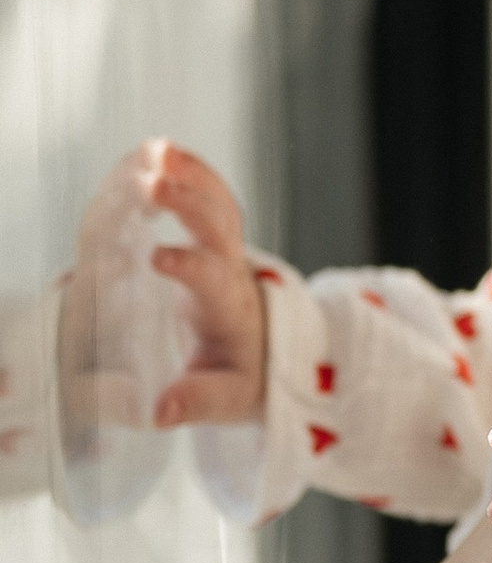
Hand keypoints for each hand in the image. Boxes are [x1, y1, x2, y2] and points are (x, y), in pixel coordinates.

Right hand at [127, 140, 266, 425]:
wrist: (269, 350)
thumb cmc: (242, 376)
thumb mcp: (226, 399)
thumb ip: (195, 401)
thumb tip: (159, 412)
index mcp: (228, 307)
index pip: (213, 279)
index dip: (189, 265)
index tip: (157, 258)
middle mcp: (232, 269)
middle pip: (219, 226)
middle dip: (189, 202)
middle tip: (152, 184)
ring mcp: (227, 248)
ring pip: (218, 200)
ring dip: (189, 173)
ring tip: (152, 151)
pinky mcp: (218, 236)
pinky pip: (210, 193)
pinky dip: (188, 168)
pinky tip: (155, 150)